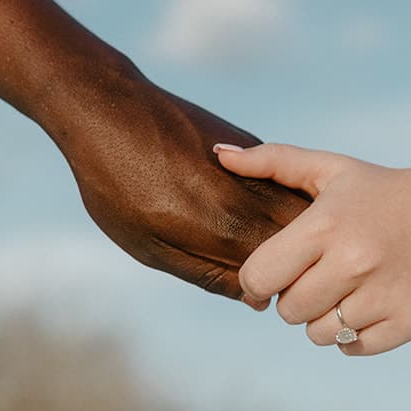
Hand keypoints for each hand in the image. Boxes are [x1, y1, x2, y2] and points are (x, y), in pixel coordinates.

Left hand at [57, 73, 309, 306]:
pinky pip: (278, 183)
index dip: (276, 290)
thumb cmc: (118, 187)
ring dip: (284, 231)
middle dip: (291, 262)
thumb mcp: (153, 248)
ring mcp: (257, 168)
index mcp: (232, 232)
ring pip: (296, 212)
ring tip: (240, 234)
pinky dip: (271, 203)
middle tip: (257, 268)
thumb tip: (255, 299)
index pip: (286, 276)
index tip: (258, 292)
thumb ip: (211, 275)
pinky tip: (235, 203)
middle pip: (303, 243)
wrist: (107, 111)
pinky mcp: (248, 144)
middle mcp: (256, 199)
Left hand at [213, 143, 410, 353]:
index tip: (279, 268)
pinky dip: (354, 333)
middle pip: (287, 311)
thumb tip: (218, 156)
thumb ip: (272, 162)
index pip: (258, 278)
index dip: (261, 278)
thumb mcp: (330, 169)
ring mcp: (381, 297)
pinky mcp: (405, 324)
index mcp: (325, 226)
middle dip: (296, 296)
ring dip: (325, 316)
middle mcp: (352, 263)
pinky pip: (351, 347)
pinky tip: (370, 302)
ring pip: (318, 334)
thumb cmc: (381, 192)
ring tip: (348, 286)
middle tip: (322, 272)